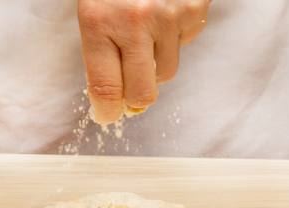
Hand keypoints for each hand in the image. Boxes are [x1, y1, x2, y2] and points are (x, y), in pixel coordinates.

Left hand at [78, 0, 209, 124]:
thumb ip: (99, 50)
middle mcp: (134, 21)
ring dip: (156, 63)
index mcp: (99, 20)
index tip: (106, 116)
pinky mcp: (194, 10)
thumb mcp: (94, 7)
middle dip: (135, 99)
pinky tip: (164, 13)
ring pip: (167, 72)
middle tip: (129, 94)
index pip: (105, 87)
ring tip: (146, 33)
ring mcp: (168, 16)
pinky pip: (185, 43)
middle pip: (142, 93)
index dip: (105, 111)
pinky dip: (175, 37)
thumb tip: (111, 101)